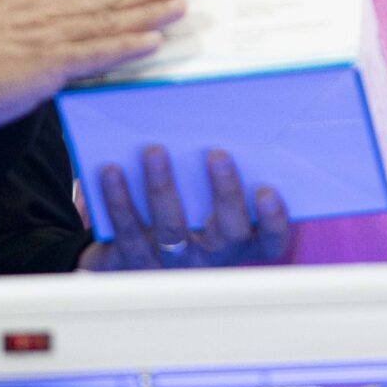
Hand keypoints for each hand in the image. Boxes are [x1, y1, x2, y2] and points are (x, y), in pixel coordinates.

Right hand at [0, 0, 194, 130]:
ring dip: (151, 13)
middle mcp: (51, 15)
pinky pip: (95, 54)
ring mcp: (51, 38)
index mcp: (39, 6)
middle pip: (113, 0)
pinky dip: (126, 46)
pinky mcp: (45, 64)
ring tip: (185, 4)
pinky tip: (153, 40)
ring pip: (111, 22)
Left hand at [81, 145, 293, 269]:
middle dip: (225, 192)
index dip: (274, 220)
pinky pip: (127, 229)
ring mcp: (169, 263)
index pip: (269, 240)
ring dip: (163, 187)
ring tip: (156, 150)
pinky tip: (112, 170)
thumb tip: (221, 122)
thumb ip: (218, 183)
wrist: (128, 264)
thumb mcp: (208, 210)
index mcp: (236, 244)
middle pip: (228, 233)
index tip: (267, 190)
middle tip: (218, 154)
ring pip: (172, 229)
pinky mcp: (130, 260)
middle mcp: (208, 258)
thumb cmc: (183, 218)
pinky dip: (119, 198)